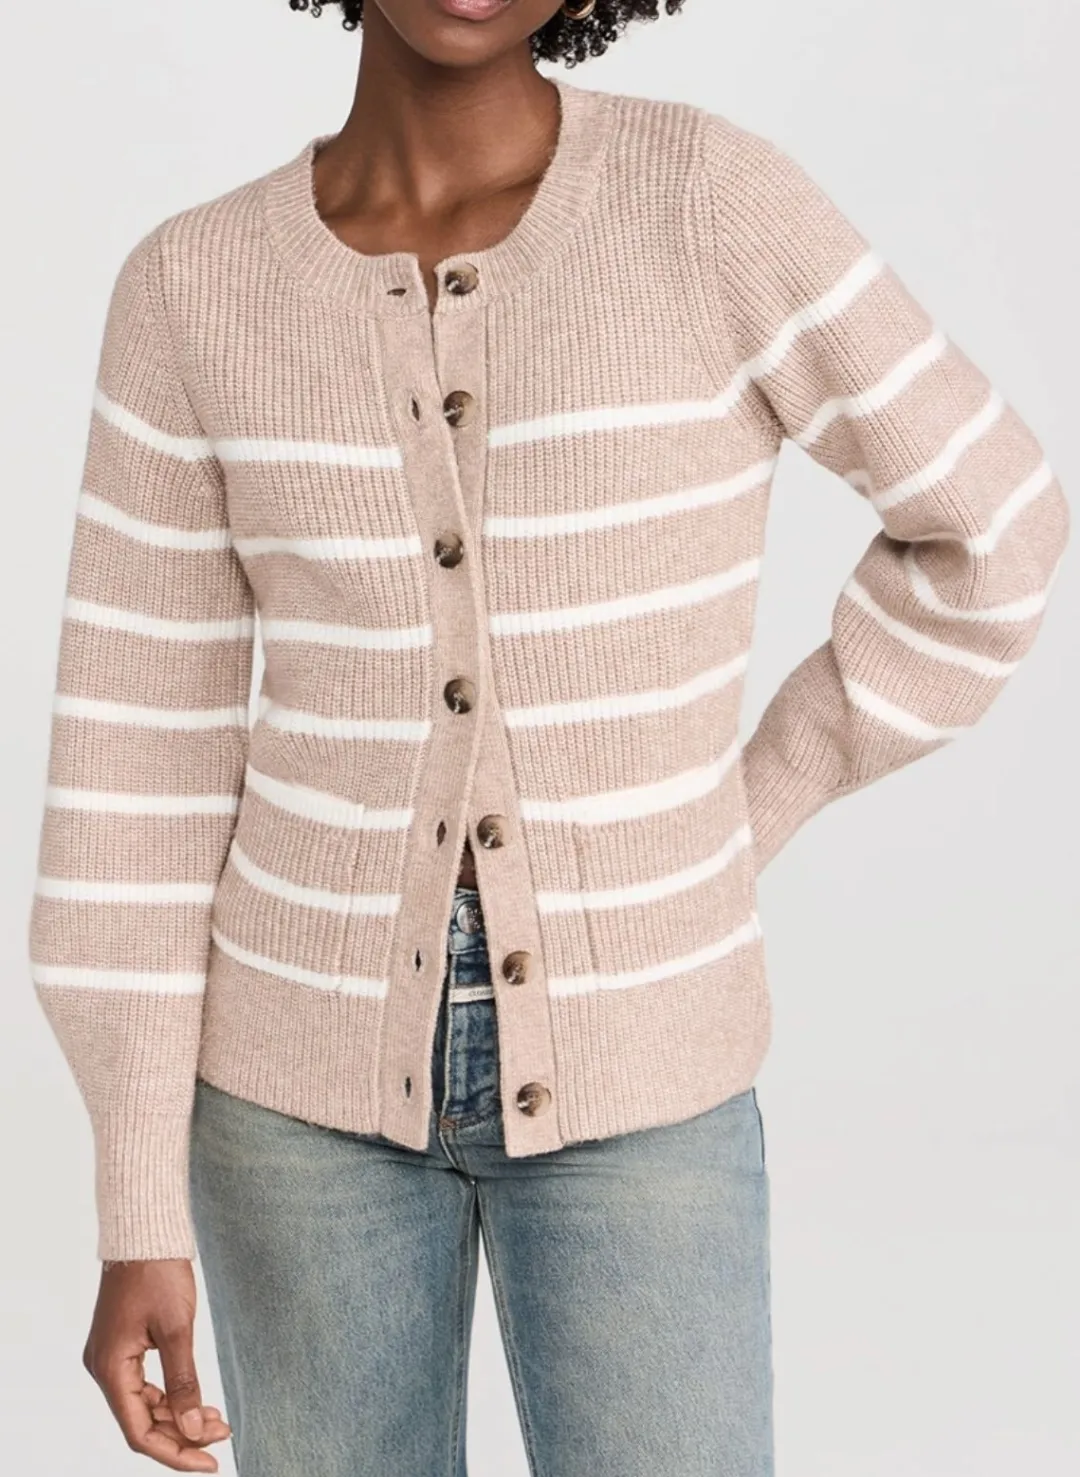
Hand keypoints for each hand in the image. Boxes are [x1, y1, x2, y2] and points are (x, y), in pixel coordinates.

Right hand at [82, 1258, 231, 1471]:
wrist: (144, 1232)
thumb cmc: (158, 1273)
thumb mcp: (177, 1329)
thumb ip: (184, 1384)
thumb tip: (197, 1432)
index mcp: (110, 1370)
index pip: (140, 1433)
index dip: (176, 1453)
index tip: (211, 1463)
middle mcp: (104, 1369)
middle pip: (142, 1423)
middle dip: (183, 1435)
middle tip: (224, 1434)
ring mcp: (111, 1358)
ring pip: (145, 1406)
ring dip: (179, 1417)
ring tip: (218, 1420)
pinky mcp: (122, 1347)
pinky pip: (145, 1386)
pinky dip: (171, 1397)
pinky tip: (197, 1401)